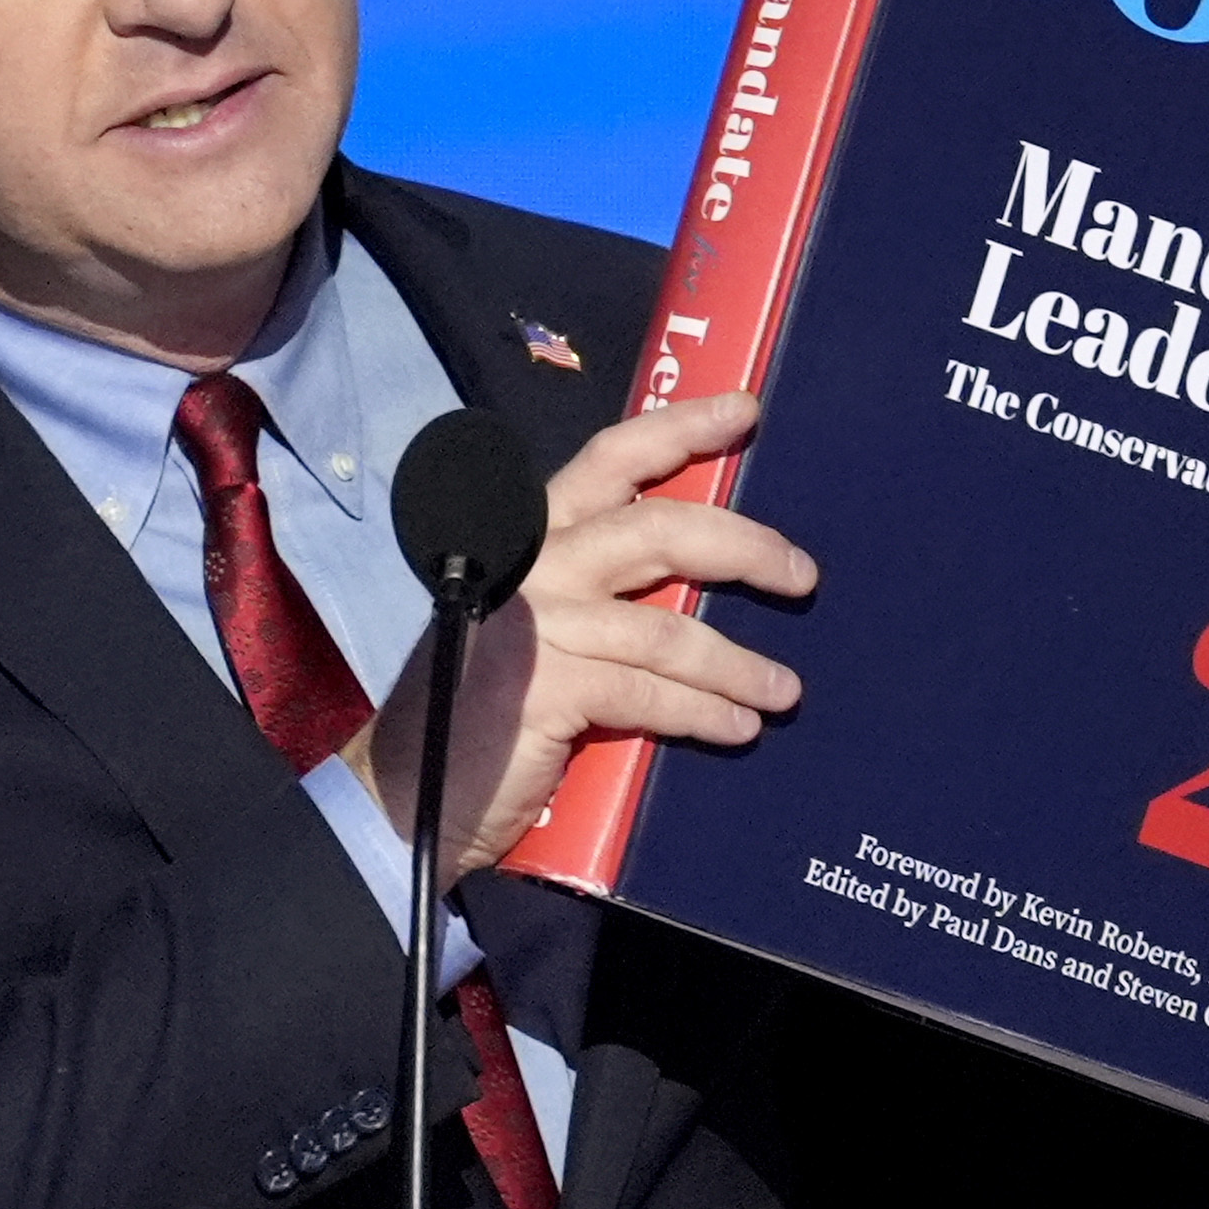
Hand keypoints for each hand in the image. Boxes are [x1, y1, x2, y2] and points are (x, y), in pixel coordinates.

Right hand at [362, 390, 815, 890]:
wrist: (406, 797)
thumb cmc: (483, 709)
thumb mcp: (539, 627)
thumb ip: (600, 591)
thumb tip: (702, 578)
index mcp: (530, 538)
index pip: (609, 460)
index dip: (681, 428)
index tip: (745, 410)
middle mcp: (531, 566)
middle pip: (659, 530)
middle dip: (745, 547)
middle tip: (802, 575)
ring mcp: (536, 625)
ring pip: (668, 629)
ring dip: (738, 662)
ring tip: (784, 691)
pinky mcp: (545, 690)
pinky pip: (650, 694)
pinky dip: (704, 712)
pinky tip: (738, 727)